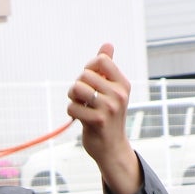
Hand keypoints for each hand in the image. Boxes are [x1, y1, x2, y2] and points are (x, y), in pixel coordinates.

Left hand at [68, 43, 140, 193]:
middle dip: (78, 86)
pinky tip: (80, 118)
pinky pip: (72, 107)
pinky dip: (71, 112)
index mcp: (123, 84)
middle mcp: (119, 94)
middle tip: (83, 98)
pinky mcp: (97, 121)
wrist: (111, 148)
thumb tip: (107, 44)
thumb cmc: (108, 117)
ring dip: (72, 98)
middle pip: (84, 75)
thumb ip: (108, 68)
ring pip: (76, 88)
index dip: (88, 67)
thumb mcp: (112, 91)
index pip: (101, 60)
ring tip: (80, 106)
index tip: (88, 79)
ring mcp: (109, 108)